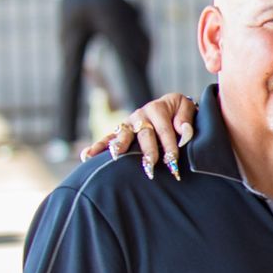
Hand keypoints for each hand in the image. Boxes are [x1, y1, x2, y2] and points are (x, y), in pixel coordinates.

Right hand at [80, 94, 196, 178]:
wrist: (170, 106)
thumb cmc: (180, 111)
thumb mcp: (186, 107)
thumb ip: (186, 117)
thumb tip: (183, 130)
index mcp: (157, 108)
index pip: (164, 130)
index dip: (169, 146)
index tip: (174, 163)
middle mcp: (140, 115)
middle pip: (144, 135)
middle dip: (148, 151)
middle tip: (149, 167)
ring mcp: (128, 123)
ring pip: (122, 135)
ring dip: (119, 147)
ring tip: (115, 157)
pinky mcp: (120, 131)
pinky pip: (107, 138)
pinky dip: (96, 147)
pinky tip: (86, 156)